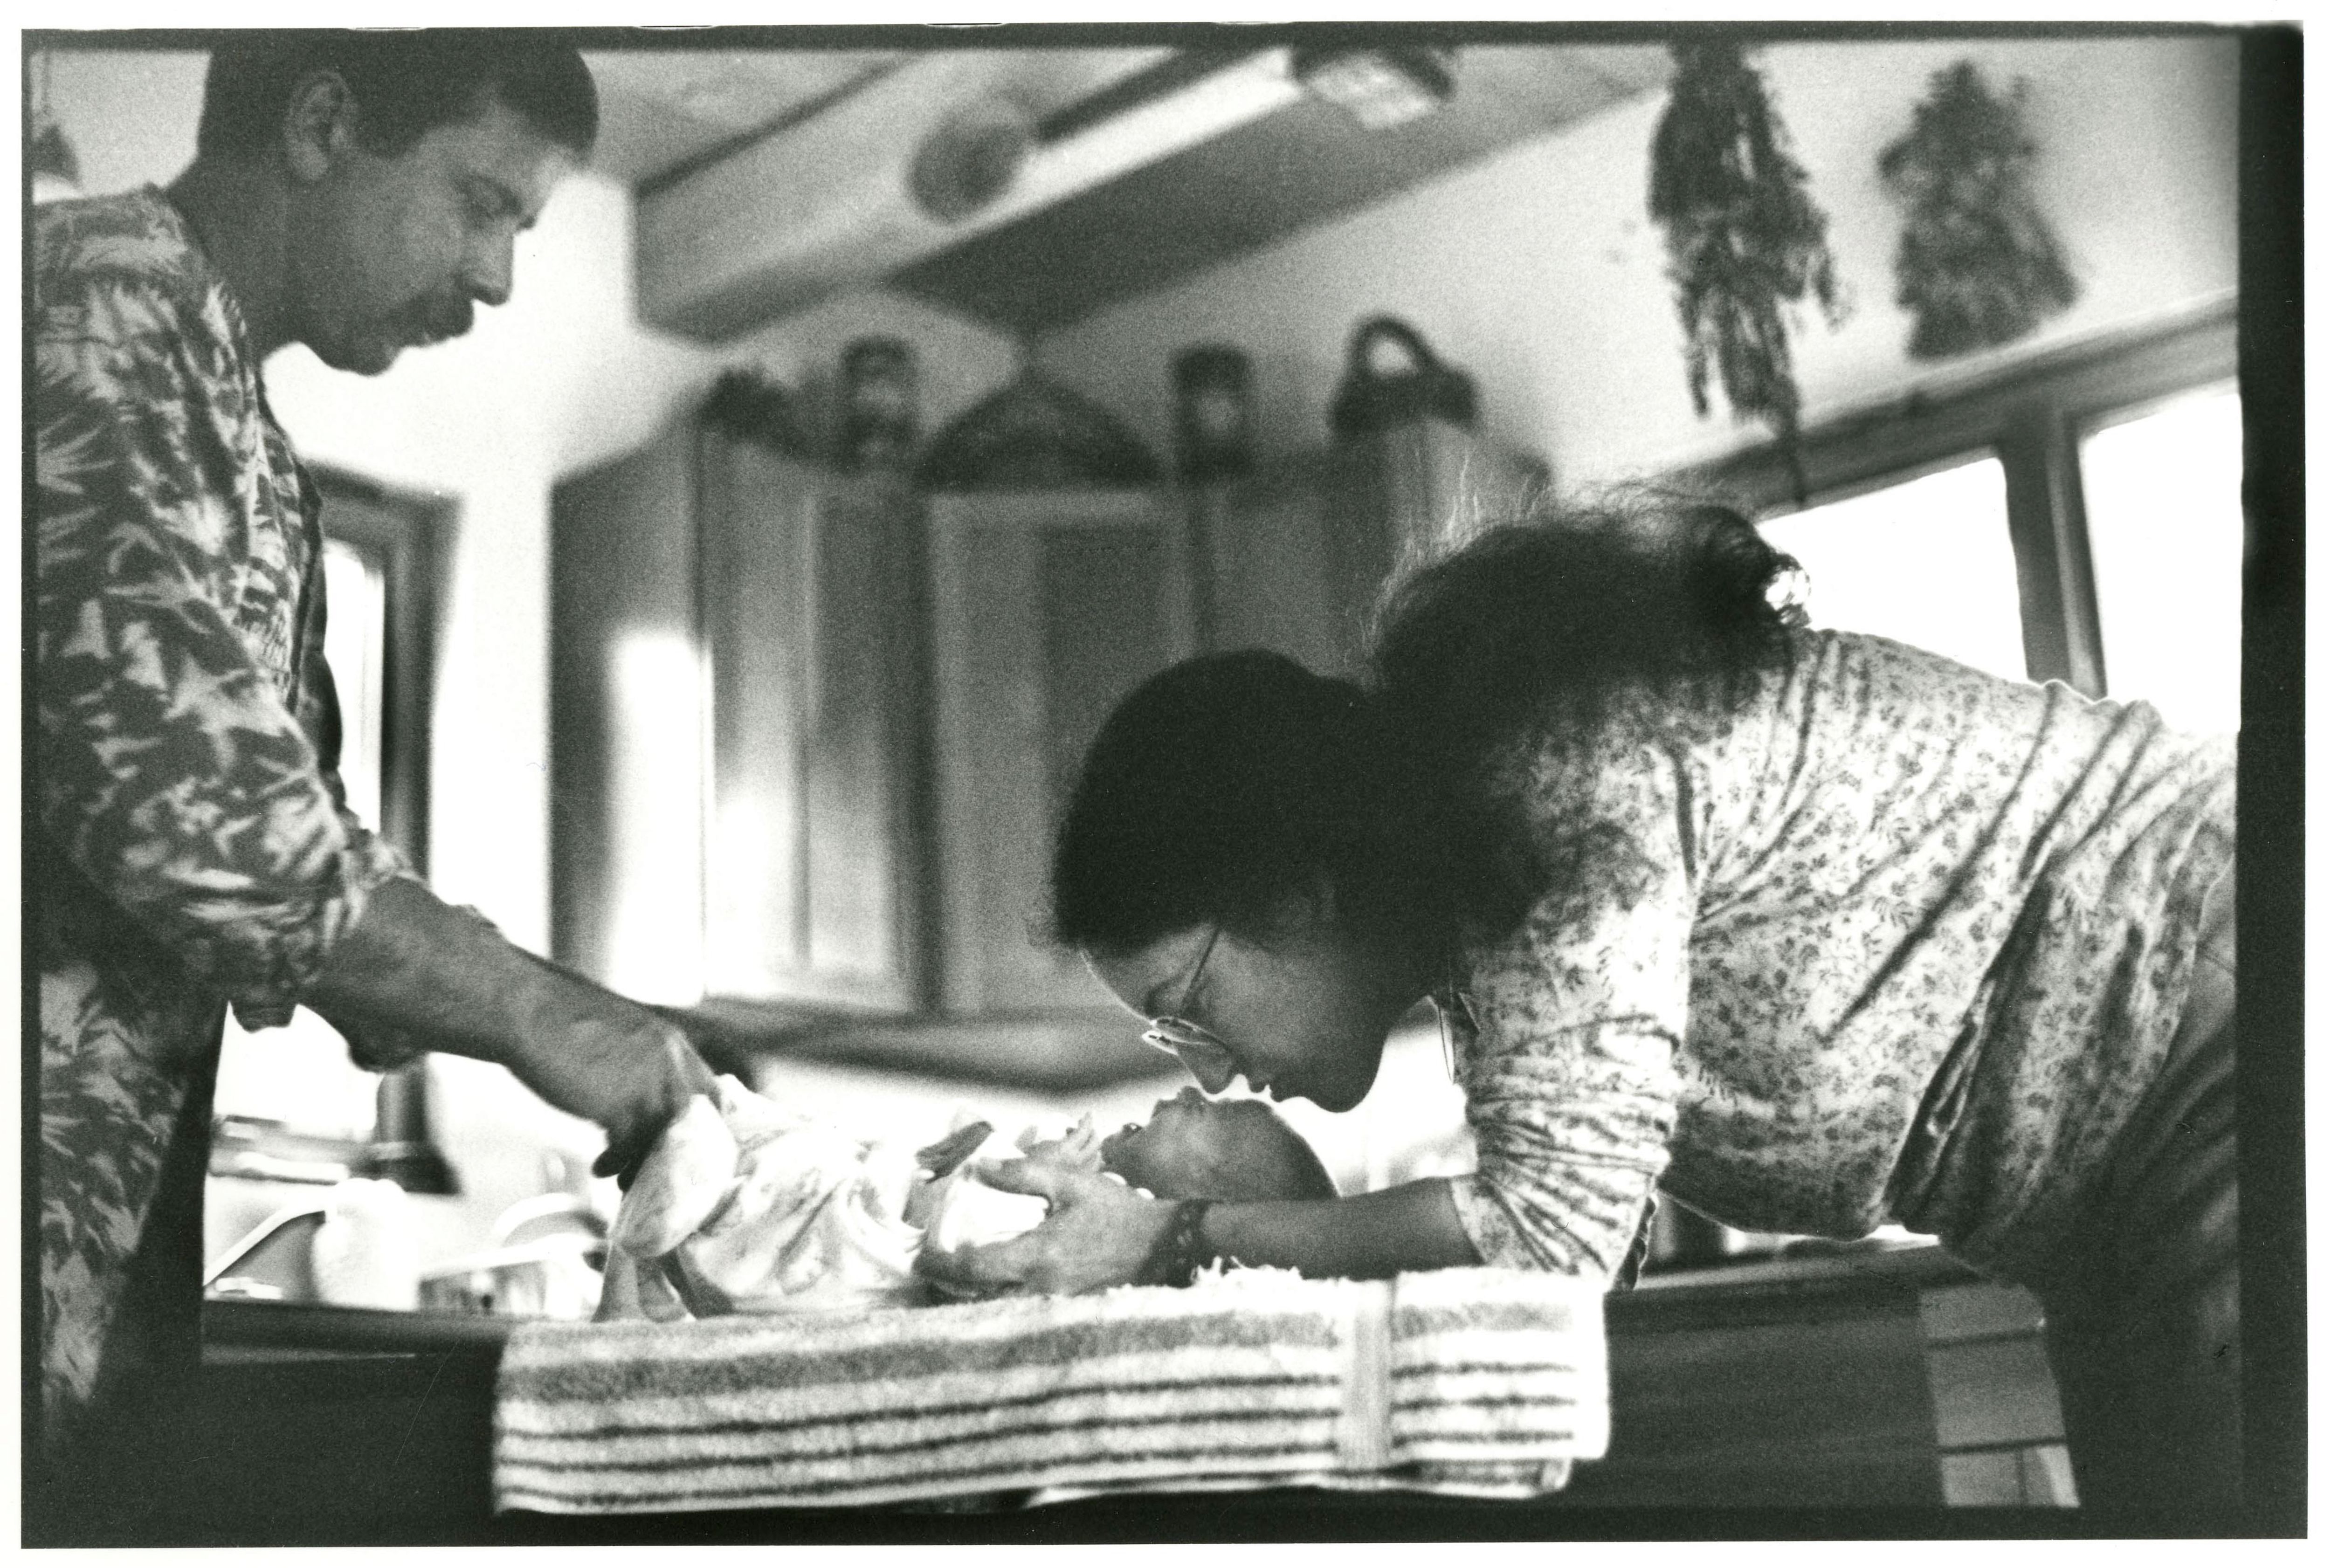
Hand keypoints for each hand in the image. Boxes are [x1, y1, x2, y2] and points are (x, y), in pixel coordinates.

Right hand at [498, 1001, 718, 1182]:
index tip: (690, 1145)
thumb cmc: (565, 1021)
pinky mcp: (616, 1103)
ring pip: (662, 1138)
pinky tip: (600, 1168)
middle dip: (680, 1149)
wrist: (529, 1009)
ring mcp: (645, 1082)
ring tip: (625, 1178)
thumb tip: (645, 1104)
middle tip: (659, 1168)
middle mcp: (668, 1061)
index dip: (705, 1122)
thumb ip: (643, 1065)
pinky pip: (628, 1147)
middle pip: (693, 1120)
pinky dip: (616, 1164)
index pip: (711, 1090)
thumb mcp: (622, 1036)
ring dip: (645, 1163)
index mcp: (671, 1043)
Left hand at [915, 1159, 1177, 1297]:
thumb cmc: (1117, 1212)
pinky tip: (993, 1289)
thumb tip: (981, 1168)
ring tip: (953, 1282)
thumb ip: (1024, 1175)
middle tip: (929, 1274)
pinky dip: (1000, 1302)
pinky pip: (1022, 1311)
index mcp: (1037, 1256)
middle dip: (950, 1289)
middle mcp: (1041, 1287)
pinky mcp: (1066, 1308)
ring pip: (1000, 1309)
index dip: (942, 1265)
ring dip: (973, 1298)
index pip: (975, 1268)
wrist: (1163, 1245)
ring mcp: (1054, 1304)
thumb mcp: (1071, 1184)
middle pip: (979, 1299)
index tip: (921, 1257)